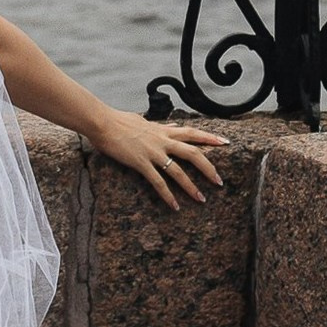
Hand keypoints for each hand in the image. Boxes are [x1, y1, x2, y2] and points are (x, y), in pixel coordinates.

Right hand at [87, 107, 227, 209]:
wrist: (102, 122)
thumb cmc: (118, 121)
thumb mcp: (143, 121)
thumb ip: (158, 126)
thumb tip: (169, 126)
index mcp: (163, 130)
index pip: (192, 132)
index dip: (209, 137)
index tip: (224, 142)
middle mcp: (162, 141)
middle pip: (193, 153)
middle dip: (208, 167)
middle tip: (220, 181)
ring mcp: (152, 152)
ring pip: (178, 171)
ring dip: (191, 186)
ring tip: (201, 199)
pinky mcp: (141, 162)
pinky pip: (158, 182)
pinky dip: (168, 195)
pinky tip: (175, 206)